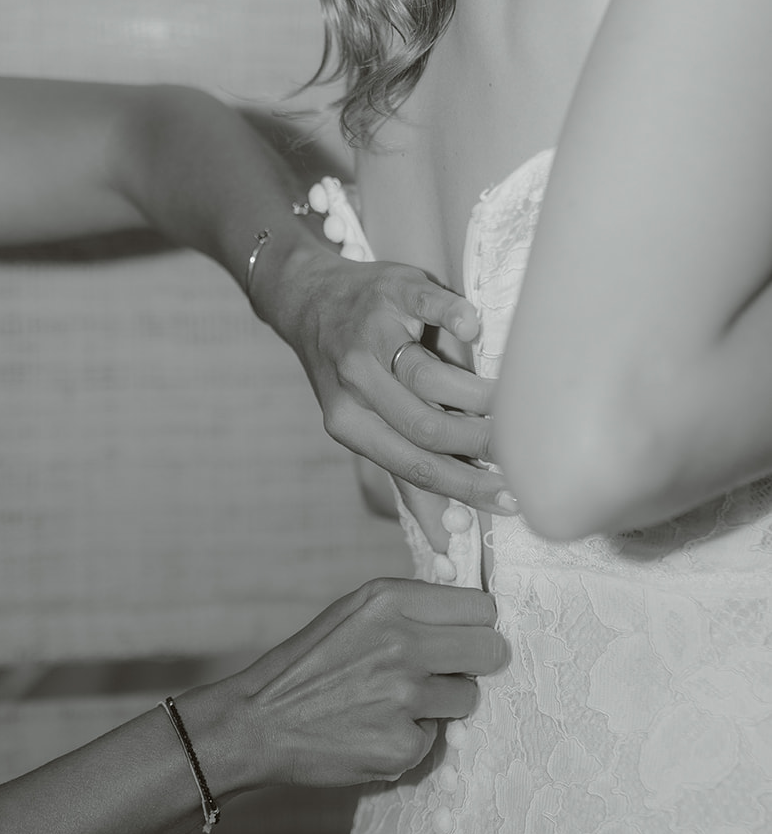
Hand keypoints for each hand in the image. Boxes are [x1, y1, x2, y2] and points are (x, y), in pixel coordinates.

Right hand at [188, 577, 505, 790]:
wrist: (257, 721)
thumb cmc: (308, 665)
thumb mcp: (354, 612)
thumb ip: (411, 609)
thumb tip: (474, 615)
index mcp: (389, 600)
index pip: (481, 606)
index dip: (474, 625)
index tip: (463, 637)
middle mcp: (401, 643)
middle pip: (491, 649)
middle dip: (475, 663)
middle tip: (445, 672)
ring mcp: (404, 697)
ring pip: (468, 697)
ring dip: (442, 704)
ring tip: (394, 703)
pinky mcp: (402, 746)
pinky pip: (436, 739)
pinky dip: (411, 739)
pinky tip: (375, 731)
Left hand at [258, 246, 515, 514]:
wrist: (310, 298)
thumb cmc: (353, 373)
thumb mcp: (368, 425)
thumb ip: (408, 473)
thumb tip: (446, 542)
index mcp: (349, 424)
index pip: (413, 466)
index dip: (464, 487)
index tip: (510, 500)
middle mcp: (354, 382)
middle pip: (423, 425)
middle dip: (479, 443)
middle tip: (524, 449)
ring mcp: (371, 334)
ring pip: (428, 376)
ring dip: (478, 394)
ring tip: (515, 405)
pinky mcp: (393, 290)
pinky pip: (426, 305)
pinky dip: (453, 316)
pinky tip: (475, 327)